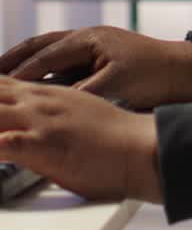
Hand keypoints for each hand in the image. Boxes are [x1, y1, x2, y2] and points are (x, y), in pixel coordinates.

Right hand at [0, 28, 191, 109]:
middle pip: (40, 48)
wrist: (184, 74)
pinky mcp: (98, 64)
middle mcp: (87, 40)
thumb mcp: (115, 85)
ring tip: (3, 80)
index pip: (44, 56)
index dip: (19, 72)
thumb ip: (81, 93)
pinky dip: (45, 78)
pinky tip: (34, 93)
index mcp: (89, 39)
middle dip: (12, 61)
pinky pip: (63, 69)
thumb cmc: (155, 74)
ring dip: (26, 67)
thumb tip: (50, 105)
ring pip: (49, 56)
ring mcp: (92, 50)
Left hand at [0, 76, 162, 202]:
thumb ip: (48, 114)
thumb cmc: (112, 138)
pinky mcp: (49, 145)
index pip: (0, 82)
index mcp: (46, 93)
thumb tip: (24, 125)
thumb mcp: (76, 114)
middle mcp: (40, 101)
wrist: (141, 147)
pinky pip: (9, 143)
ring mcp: (43, 121)